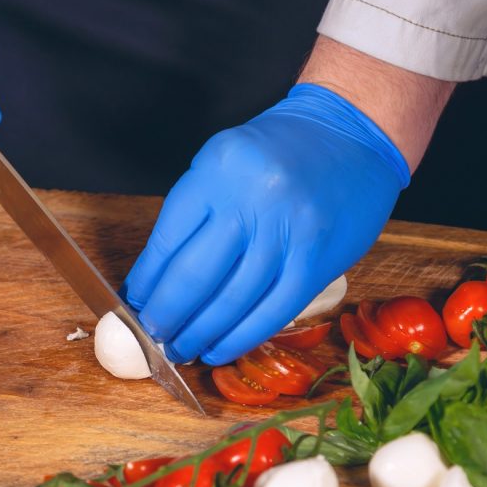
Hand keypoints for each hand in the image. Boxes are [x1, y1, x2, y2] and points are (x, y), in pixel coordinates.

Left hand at [123, 84, 409, 364]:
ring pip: (231, 302)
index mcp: (218, 169)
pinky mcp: (317, 262)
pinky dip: (240, 338)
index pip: (168, 241)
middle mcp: (252, 201)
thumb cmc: (281, 150)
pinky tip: (219, 350)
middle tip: (152, 337)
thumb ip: (195, 211)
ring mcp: (288, 234)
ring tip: (181, 351)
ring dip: (199, 335)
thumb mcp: (225, 159)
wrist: (353, 135)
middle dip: (165, 317)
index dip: (146, 283)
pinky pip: (272, 312)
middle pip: (194, 277)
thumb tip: (157, 278)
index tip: (133, 306)